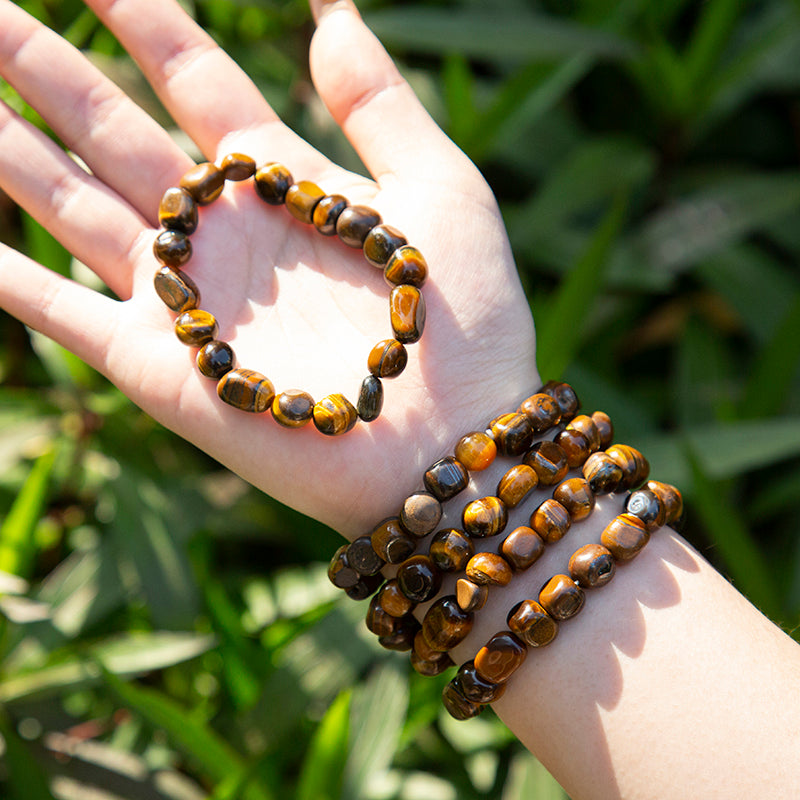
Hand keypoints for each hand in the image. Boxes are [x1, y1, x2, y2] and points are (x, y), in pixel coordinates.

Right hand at [0, 0, 535, 533]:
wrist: (454, 442)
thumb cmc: (466, 323)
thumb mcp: (440, 190)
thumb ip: (378, 103)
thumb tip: (332, 5)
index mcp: (285, 184)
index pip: (195, 81)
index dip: (143, 19)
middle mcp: (226, 235)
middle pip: (114, 131)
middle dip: (47, 67)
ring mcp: (188, 301)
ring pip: (71, 207)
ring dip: (9, 151)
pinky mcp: (161, 370)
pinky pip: (61, 313)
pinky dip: (8, 276)